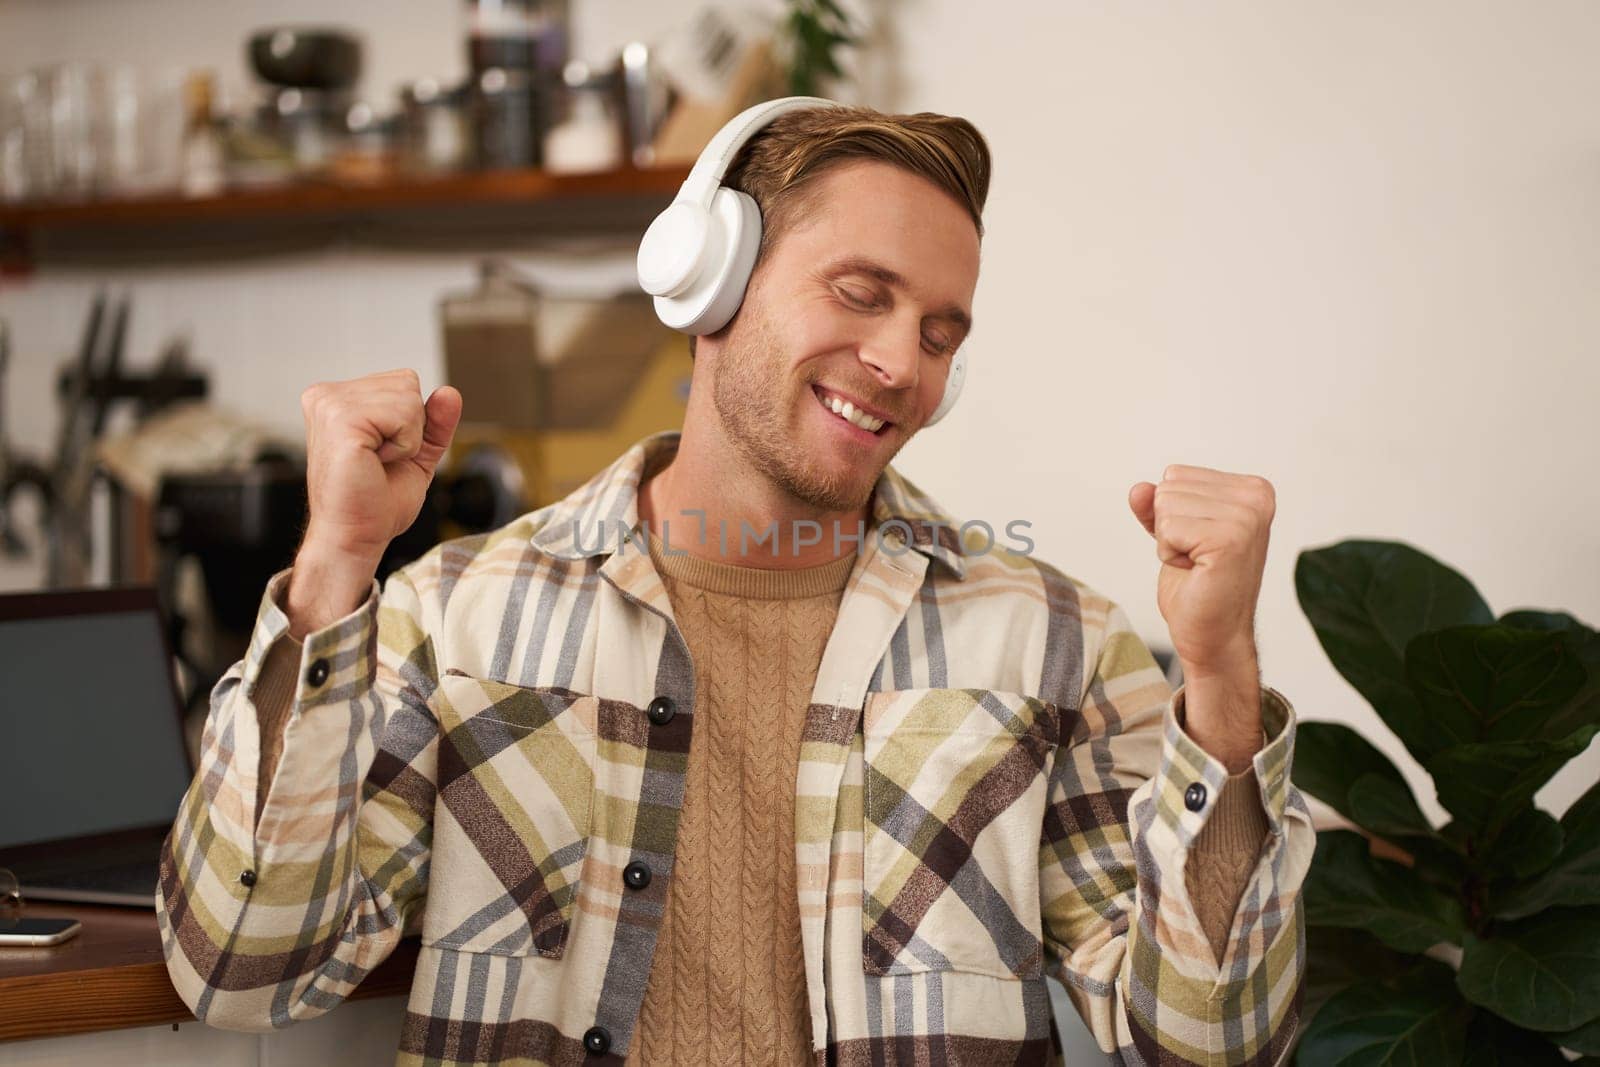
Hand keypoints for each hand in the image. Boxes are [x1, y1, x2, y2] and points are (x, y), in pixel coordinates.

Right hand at [299, 368, 462, 563]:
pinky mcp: (341, 420)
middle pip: (407, 383)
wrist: (356, 535)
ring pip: (408, 398)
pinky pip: (403, 416)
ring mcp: (330, 405)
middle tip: (379, 461)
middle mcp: (327, 395)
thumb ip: (433, 421)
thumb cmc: (377, 500)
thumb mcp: (416, 453)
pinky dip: (403, 446)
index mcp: (336, 398)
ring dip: (406, 440)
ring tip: (375, 463)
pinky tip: (374, 463)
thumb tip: (450, 392)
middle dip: (409, 428)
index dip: (410, 422)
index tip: (383, 453)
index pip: (403, 380)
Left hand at [1127, 464, 1274, 678]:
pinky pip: (1167, 528)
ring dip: (1170, 542)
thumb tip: (1137, 489)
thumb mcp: (1172, 532)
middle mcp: (1256, 496)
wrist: (1214, 634)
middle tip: (1198, 558)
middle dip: (1170, 528)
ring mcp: (1246, 517)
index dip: (1174, 515)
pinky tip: (1196, 572)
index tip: (1199, 544)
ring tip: (1198, 565)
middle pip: (1168, 487)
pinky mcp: (1230, 540)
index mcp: (1252, 488)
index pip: (1175, 475)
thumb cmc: (1197, 585)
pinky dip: (1170, 554)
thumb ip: (1155, 505)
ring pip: (1165, 506)